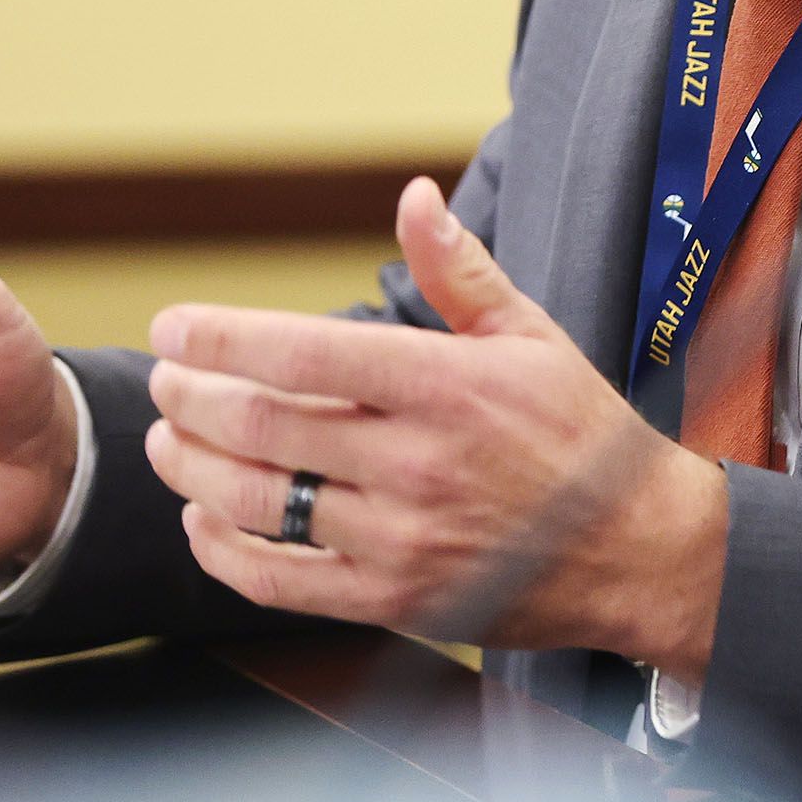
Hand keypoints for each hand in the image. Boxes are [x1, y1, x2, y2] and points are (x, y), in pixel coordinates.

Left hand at [143, 177, 728, 674]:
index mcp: (447, 386)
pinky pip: (280, 582)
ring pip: (256, 502)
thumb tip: (411, 197)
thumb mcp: (531, 336)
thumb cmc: (583, 434)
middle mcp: (418, 463)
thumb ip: (457, 270)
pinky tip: (204, 518)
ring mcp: (402, 540)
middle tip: (164, 380)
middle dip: (188, 398)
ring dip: (189, 469)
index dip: (220, 337)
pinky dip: (222, 551)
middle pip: (260, 426)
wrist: (637, 549)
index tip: (173, 327)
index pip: (303, 354)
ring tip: (167, 440)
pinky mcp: (395, 603)